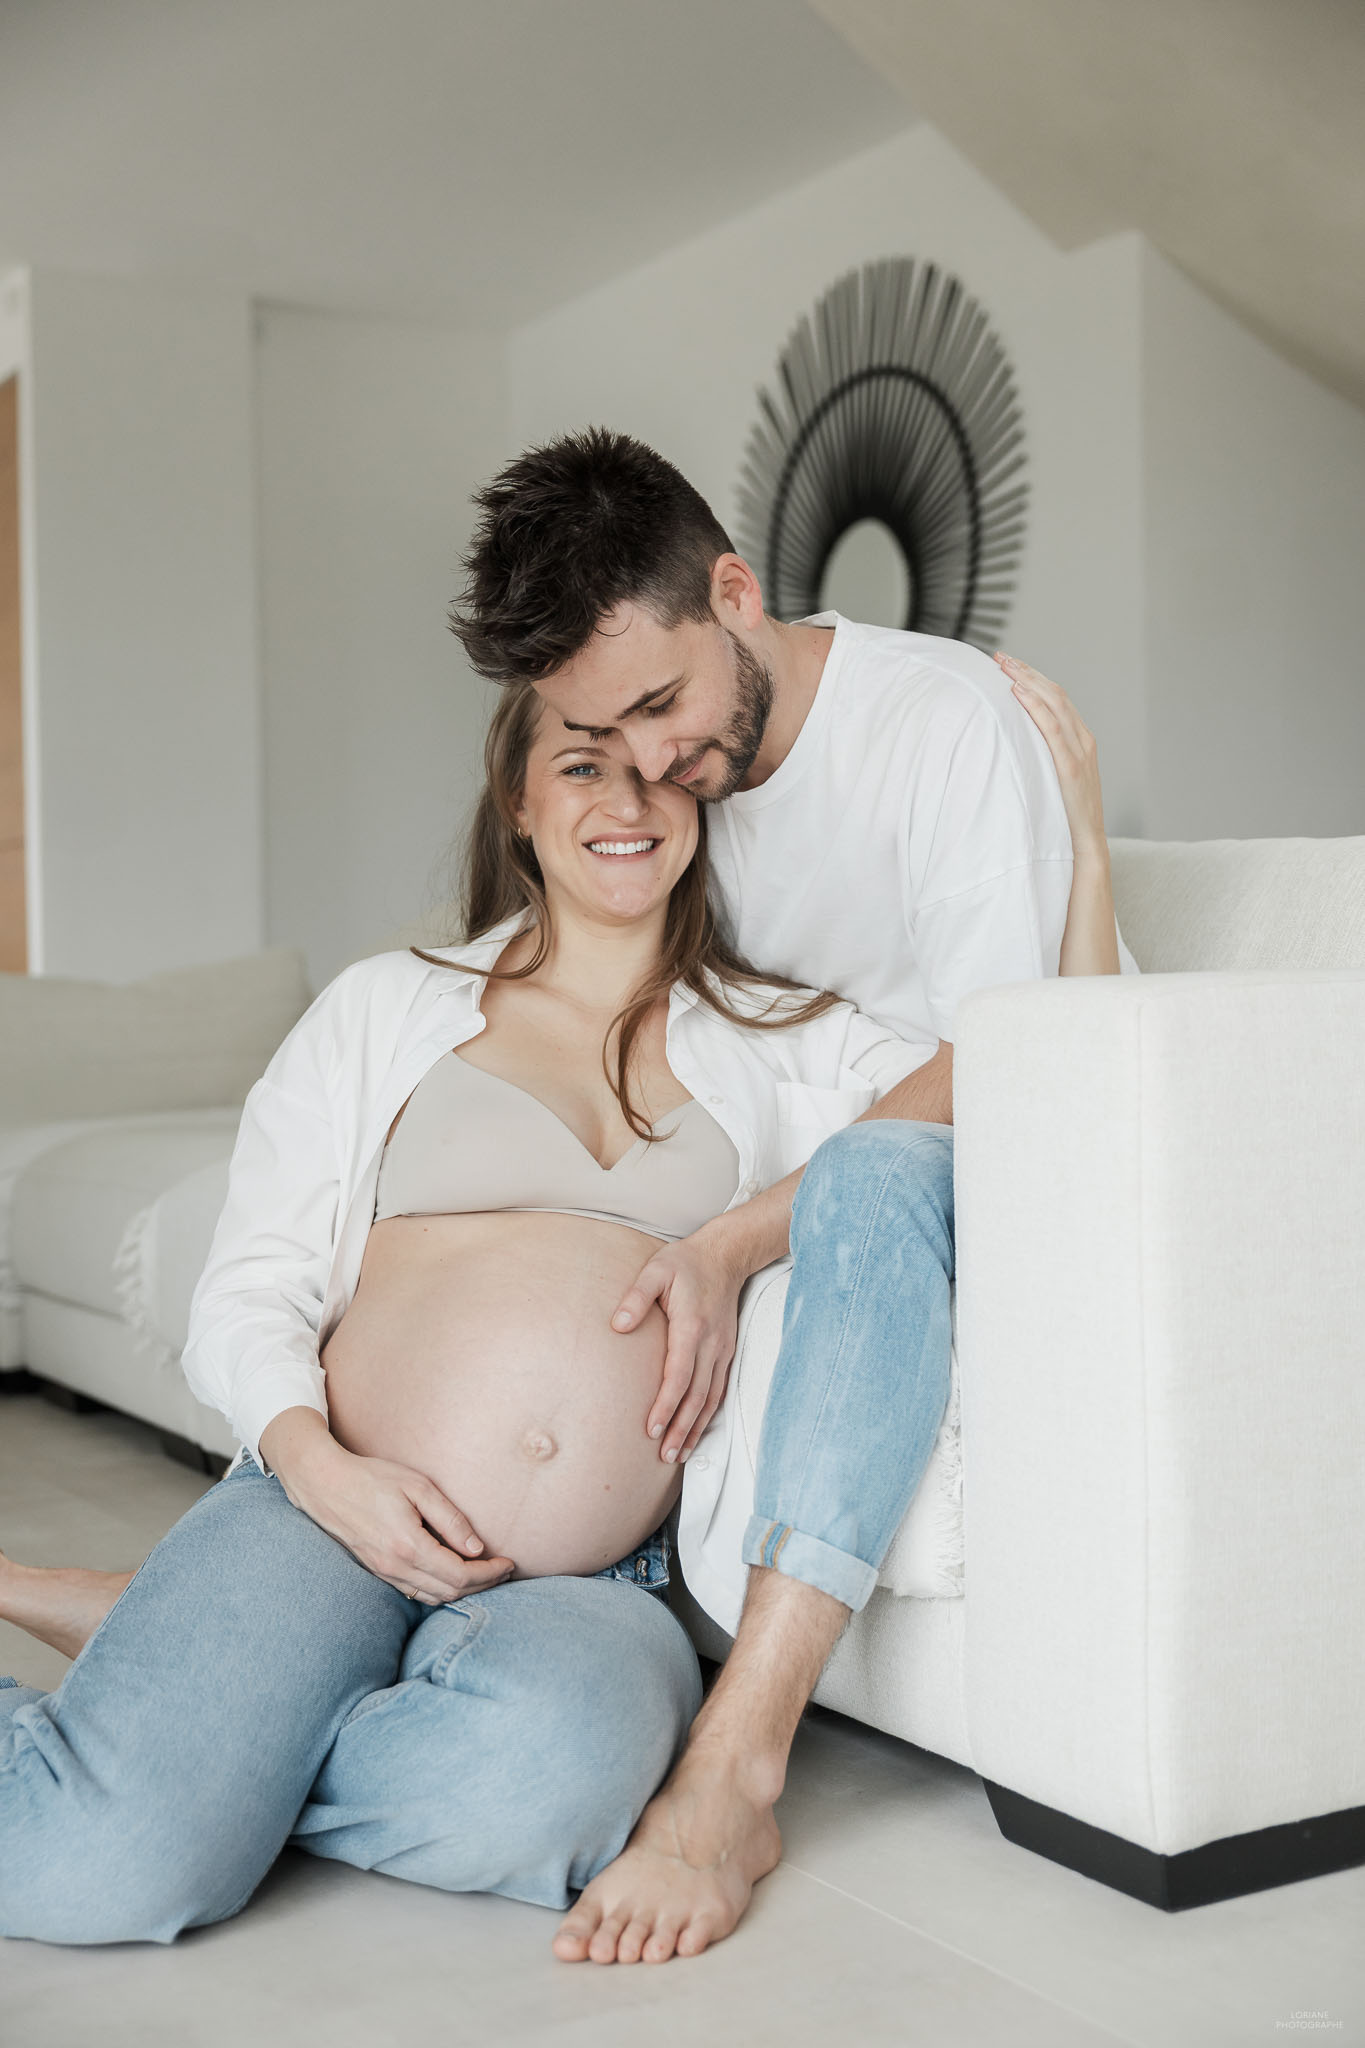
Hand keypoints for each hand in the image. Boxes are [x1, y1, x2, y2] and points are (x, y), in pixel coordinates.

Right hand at [268, 1422, 514, 1601]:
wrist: (324, 1485)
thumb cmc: (372, 1478)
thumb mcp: (417, 1487)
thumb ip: (450, 1519)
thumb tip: (477, 1549)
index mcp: (408, 1546)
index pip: (460, 1575)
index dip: (489, 1573)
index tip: (509, 1563)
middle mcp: (396, 1567)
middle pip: (450, 1592)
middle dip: (483, 1585)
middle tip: (505, 1569)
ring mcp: (384, 1573)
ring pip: (432, 1597)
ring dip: (463, 1591)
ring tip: (486, 1575)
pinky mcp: (377, 1571)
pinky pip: (415, 1593)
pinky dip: (440, 1591)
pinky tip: (454, 1576)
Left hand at [611, 1225, 745, 1462]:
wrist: (726, 1255)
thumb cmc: (686, 1263)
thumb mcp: (656, 1270)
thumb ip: (636, 1297)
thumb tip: (617, 1325)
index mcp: (691, 1326)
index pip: (679, 1375)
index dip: (666, 1405)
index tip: (652, 1428)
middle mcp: (711, 1343)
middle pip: (697, 1396)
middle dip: (681, 1428)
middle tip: (665, 1454)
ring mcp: (722, 1349)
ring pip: (711, 1398)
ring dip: (696, 1428)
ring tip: (680, 1453)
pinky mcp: (726, 1351)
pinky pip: (719, 1389)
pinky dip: (709, 1414)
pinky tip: (698, 1430)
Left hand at [995, 653, 1107, 856]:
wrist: (1085, 845)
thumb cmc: (1064, 817)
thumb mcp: (1052, 780)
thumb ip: (1040, 759)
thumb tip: (1010, 745)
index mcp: (1080, 741)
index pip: (1056, 699)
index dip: (1033, 678)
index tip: (1008, 665)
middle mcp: (1083, 740)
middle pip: (1055, 694)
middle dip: (1027, 671)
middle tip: (1000, 657)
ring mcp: (1080, 751)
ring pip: (1055, 704)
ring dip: (1027, 680)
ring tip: (1004, 666)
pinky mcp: (1071, 766)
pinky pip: (1052, 729)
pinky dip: (1035, 706)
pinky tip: (1017, 693)